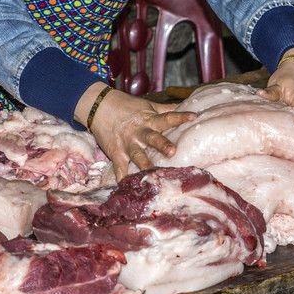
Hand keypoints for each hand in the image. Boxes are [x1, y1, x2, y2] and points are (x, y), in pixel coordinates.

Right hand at [77, 83, 194, 180]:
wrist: (99, 106)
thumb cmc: (128, 107)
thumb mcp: (148, 107)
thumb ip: (167, 110)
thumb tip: (188, 106)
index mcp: (150, 120)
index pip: (167, 118)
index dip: (180, 117)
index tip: (193, 117)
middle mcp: (140, 133)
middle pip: (153, 138)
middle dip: (162, 144)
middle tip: (172, 151)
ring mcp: (127, 144)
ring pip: (137, 155)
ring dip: (144, 164)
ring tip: (152, 174)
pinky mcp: (116, 153)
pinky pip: (119, 167)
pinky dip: (122, 177)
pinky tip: (125, 187)